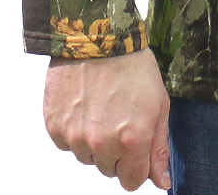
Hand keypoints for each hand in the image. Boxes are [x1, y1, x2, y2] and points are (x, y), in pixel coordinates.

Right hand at [43, 46, 171, 190]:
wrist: (98, 37)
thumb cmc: (132, 65)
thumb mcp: (159, 104)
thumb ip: (159, 148)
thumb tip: (162, 182)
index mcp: (132, 140)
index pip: (132, 181)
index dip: (136, 165)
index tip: (136, 147)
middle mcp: (101, 144)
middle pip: (109, 169)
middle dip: (116, 150)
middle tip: (119, 117)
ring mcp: (75, 137)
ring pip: (87, 157)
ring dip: (94, 141)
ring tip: (101, 107)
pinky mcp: (55, 127)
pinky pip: (67, 144)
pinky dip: (74, 131)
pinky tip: (84, 105)